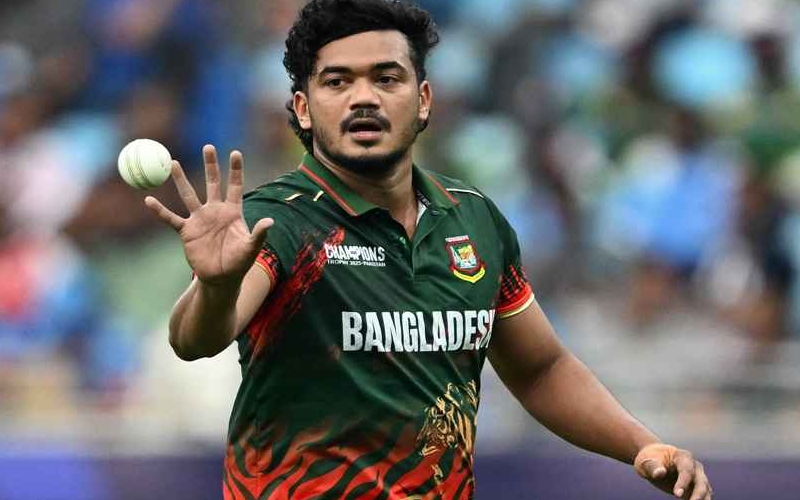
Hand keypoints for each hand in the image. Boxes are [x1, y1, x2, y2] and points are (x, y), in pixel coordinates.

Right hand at [144, 145, 272, 287]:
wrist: (221, 279)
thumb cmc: (239, 263)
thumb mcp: (251, 248)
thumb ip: (259, 234)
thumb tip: (270, 221)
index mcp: (233, 212)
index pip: (235, 186)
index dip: (236, 170)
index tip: (235, 152)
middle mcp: (215, 211)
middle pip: (212, 183)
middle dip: (210, 165)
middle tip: (208, 146)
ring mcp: (200, 220)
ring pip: (188, 195)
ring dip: (181, 179)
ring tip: (174, 162)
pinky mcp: (186, 232)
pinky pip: (171, 218)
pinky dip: (160, 211)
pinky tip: (149, 200)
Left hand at [634, 444, 711, 498]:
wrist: (654, 461)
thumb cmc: (650, 459)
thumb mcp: (648, 461)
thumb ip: (653, 467)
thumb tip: (659, 473)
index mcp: (683, 456)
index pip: (687, 471)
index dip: (683, 483)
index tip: (677, 494)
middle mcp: (694, 466)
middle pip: (701, 481)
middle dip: (698, 494)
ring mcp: (697, 477)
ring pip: (705, 490)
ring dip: (703, 499)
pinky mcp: (696, 488)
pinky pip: (703, 497)